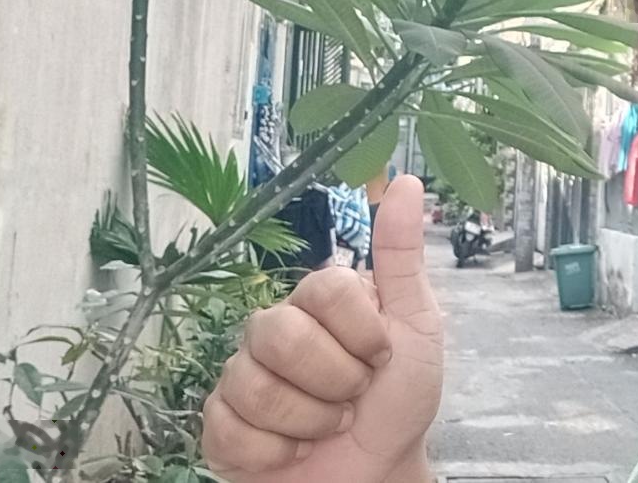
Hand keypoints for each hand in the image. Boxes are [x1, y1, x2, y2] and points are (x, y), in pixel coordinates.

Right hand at [203, 175, 442, 482]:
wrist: (381, 471)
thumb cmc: (399, 399)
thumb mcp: (417, 325)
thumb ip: (402, 257)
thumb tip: (407, 184)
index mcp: (318, 300)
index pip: (324, 290)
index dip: (360, 332)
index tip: (381, 356)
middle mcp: (273, 330)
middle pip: (280, 335)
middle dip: (334, 380)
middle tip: (353, 395)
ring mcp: (242, 376)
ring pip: (254, 386)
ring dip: (309, 420)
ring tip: (329, 425)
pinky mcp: (220, 426)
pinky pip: (230, 430)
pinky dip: (277, 452)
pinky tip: (294, 451)